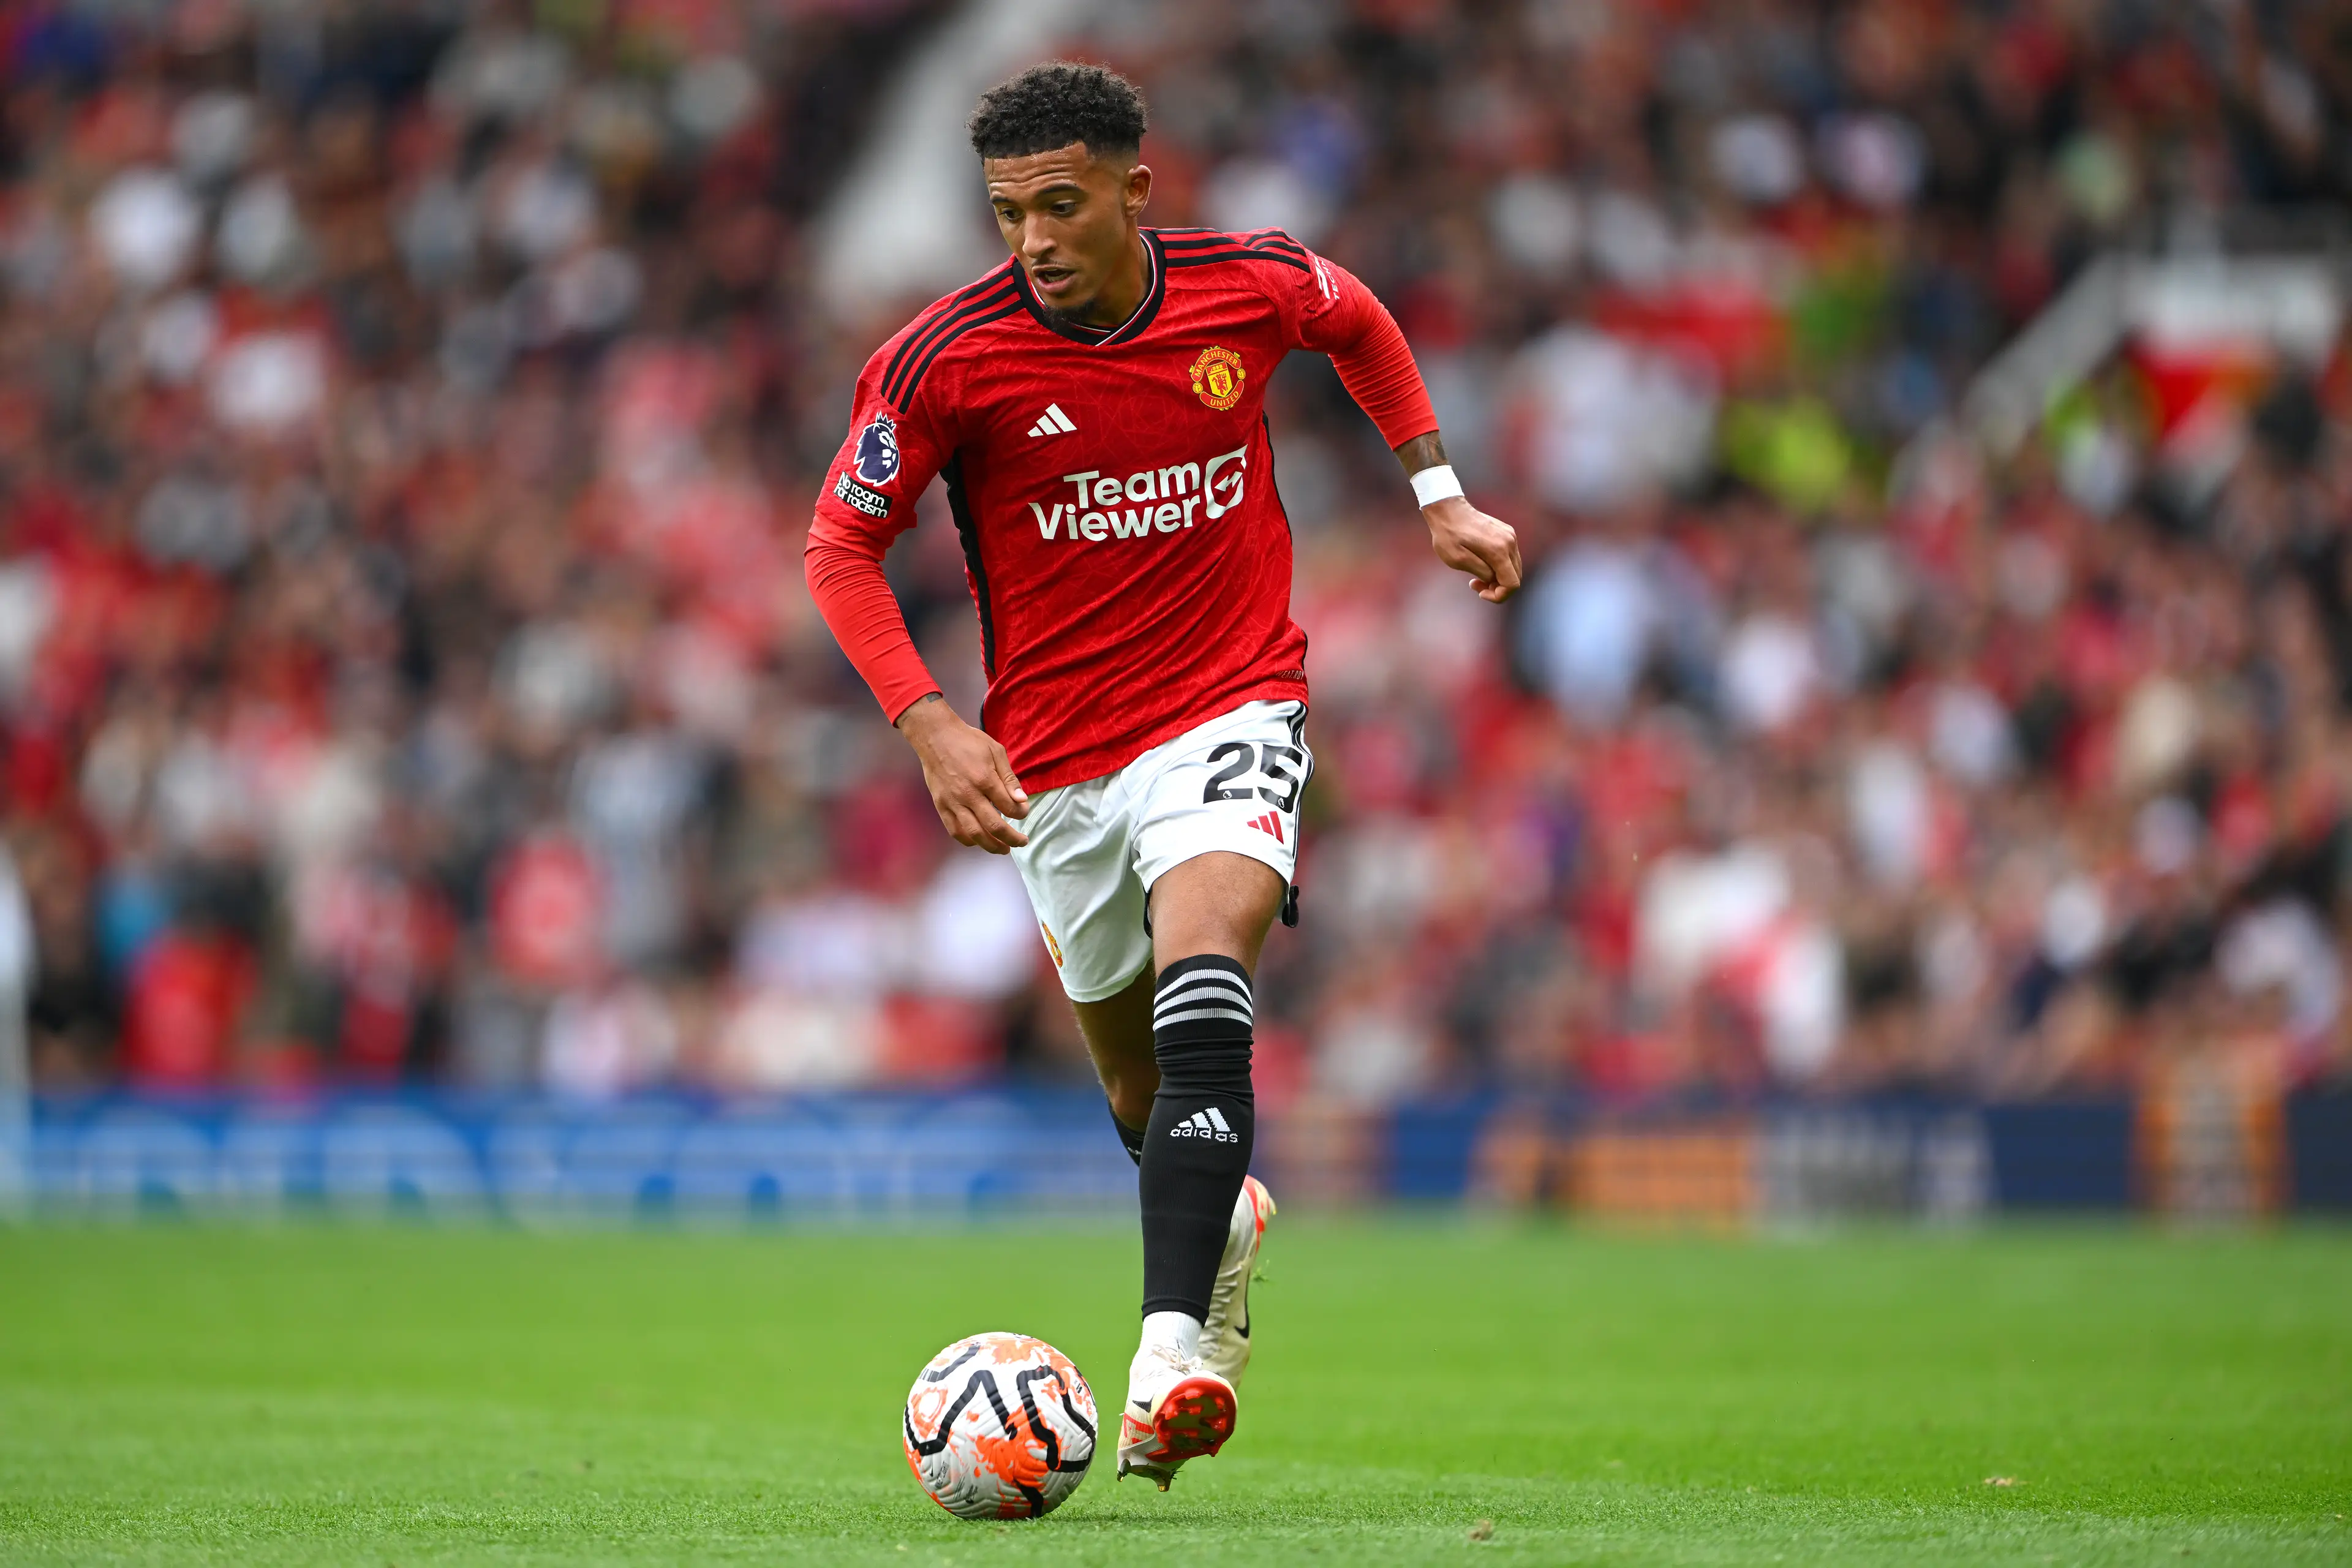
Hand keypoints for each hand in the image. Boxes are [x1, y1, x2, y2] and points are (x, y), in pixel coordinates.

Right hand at [897, 695, 1030, 852]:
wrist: (935, 737)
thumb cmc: (968, 741)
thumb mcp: (995, 751)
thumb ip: (1009, 778)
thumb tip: (1021, 800)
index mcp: (985, 779)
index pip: (1008, 807)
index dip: (1021, 814)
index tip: (1024, 813)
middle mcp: (968, 794)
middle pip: (994, 826)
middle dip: (1012, 838)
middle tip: (1021, 842)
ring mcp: (952, 802)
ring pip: (974, 833)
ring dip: (991, 846)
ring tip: (1003, 849)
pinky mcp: (941, 805)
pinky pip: (955, 830)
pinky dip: (968, 840)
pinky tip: (978, 841)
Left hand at [1424, 495, 1522, 603]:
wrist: (1448, 509)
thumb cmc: (1448, 535)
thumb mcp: (1457, 559)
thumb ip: (1480, 572)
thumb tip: (1493, 578)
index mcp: (1498, 551)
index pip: (1512, 584)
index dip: (1499, 596)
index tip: (1480, 592)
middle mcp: (1509, 542)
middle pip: (1515, 577)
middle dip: (1498, 588)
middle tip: (1476, 583)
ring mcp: (1510, 536)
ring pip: (1513, 568)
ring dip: (1498, 577)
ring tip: (1476, 575)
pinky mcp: (1507, 532)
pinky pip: (1509, 557)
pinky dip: (1499, 566)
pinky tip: (1481, 563)